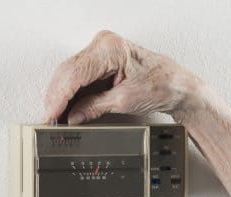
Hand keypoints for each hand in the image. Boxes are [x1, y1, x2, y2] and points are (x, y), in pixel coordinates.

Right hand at [41, 30, 205, 124]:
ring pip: (71, 74)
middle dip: (57, 97)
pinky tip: (68, 107)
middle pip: (68, 72)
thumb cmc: (163, 86)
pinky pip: (81, 77)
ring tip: (56, 116)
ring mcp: (103, 51)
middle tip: (50, 119)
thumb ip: (94, 107)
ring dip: (63, 96)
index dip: (58, 97)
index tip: (50, 114)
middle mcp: (104, 45)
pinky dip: (74, 93)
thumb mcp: (125, 101)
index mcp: (109, 48)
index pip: (73, 73)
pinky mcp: (104, 62)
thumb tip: (73, 116)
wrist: (180, 87)